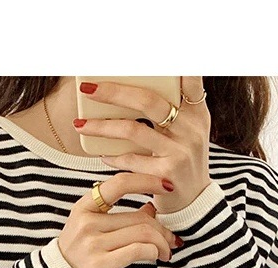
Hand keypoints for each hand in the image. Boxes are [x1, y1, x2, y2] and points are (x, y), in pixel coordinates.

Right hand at [57, 172, 180, 267]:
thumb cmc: (79, 253)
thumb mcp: (91, 227)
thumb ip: (119, 216)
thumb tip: (151, 207)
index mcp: (84, 207)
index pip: (119, 184)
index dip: (146, 181)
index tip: (166, 186)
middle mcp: (87, 223)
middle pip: (139, 218)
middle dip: (163, 229)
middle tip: (171, 239)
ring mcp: (92, 244)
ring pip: (142, 234)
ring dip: (162, 243)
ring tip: (165, 251)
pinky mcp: (100, 265)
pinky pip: (138, 251)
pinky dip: (153, 252)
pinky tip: (156, 257)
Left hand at [74, 77, 211, 214]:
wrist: (194, 203)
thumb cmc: (182, 161)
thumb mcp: (187, 132)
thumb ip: (172, 109)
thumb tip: (129, 87)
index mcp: (196, 113)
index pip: (191, 79)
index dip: (177, 64)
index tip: (147, 55)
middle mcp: (192, 129)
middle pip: (148, 100)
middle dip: (113, 92)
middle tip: (87, 88)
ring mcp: (180, 152)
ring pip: (133, 130)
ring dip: (102, 127)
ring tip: (80, 124)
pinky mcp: (167, 174)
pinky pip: (131, 160)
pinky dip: (114, 157)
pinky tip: (102, 154)